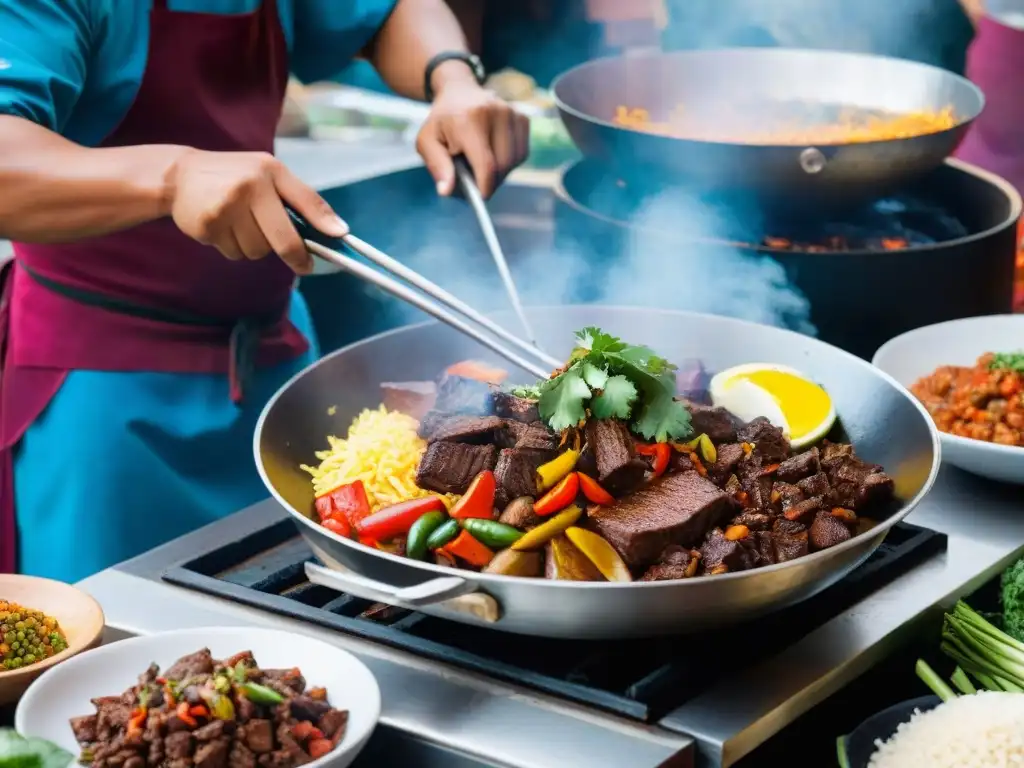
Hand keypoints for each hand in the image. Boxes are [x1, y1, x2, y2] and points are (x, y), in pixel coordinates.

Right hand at [168, 149, 347, 274]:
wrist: (179, 176)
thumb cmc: (235, 177)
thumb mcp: (270, 176)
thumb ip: (303, 201)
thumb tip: (339, 230)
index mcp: (269, 171)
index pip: (306, 202)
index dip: (323, 227)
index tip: (338, 243)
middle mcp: (249, 186)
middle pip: (283, 241)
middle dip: (294, 256)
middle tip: (302, 264)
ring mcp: (226, 207)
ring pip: (258, 251)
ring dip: (256, 247)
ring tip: (241, 225)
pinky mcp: (207, 226)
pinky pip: (234, 254)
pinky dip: (234, 247)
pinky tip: (223, 227)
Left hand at [416, 78, 529, 198]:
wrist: (459, 91)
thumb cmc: (442, 121)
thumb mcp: (427, 141)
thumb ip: (436, 166)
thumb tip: (446, 191)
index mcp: (469, 119)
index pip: (486, 164)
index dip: (485, 187)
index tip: (479, 197)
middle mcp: (495, 113)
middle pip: (502, 165)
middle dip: (490, 181)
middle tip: (475, 181)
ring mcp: (512, 113)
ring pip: (514, 161)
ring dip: (501, 172)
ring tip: (482, 165)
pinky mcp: (523, 118)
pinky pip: (522, 153)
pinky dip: (510, 162)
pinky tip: (495, 154)